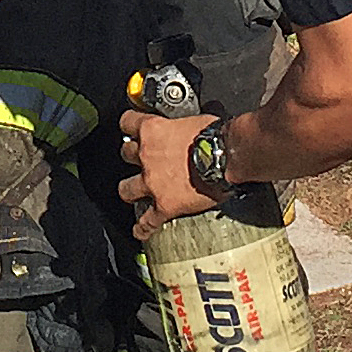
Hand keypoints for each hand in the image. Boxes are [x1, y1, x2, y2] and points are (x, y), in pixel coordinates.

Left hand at [119, 108, 218, 237]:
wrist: (226, 157)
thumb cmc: (216, 136)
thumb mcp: (193, 120)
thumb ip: (180, 125)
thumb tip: (185, 128)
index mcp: (154, 130)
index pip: (127, 122)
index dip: (129, 125)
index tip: (132, 128)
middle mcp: (147, 155)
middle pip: (126, 154)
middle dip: (132, 157)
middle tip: (141, 159)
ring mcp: (152, 182)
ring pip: (126, 189)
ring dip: (130, 190)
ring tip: (134, 193)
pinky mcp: (165, 205)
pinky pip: (147, 221)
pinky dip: (143, 227)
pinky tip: (140, 230)